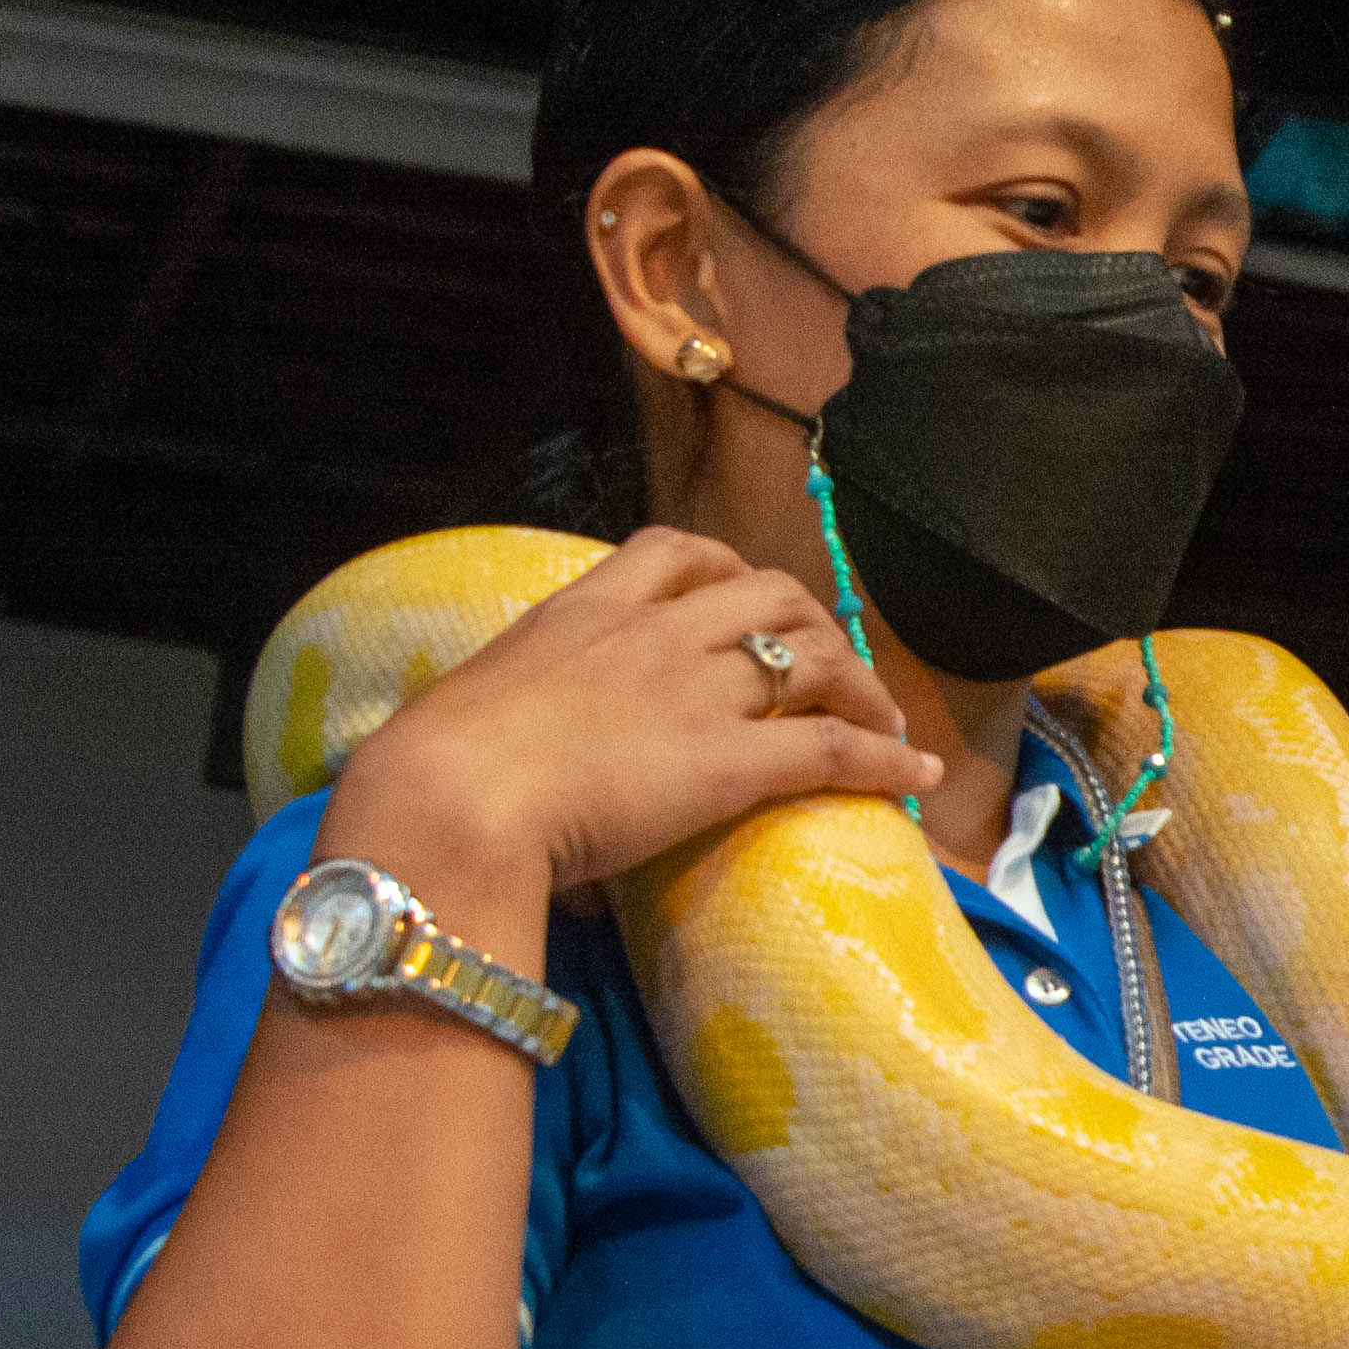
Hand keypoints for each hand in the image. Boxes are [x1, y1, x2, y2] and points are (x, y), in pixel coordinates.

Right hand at [333, 525, 936, 899]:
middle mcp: (655, 634)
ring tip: (883, 724)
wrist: (449, 798)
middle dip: (815, 625)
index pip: (673, 550)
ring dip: (861, 689)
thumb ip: (514, 713)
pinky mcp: (734, 759)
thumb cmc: (431, 770)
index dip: (726, 569)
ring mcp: (700, 691)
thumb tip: (515, 764)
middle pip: (770, 595)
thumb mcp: (473, 709)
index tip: (745, 595)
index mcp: (583, 610)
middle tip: (833, 667)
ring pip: (816, 661)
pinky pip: (834, 748)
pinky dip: (887, 760)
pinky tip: (917, 776)